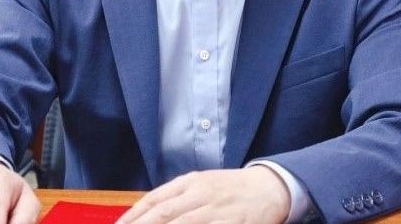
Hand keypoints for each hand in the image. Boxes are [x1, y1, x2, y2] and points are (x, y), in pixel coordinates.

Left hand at [117, 166, 289, 223]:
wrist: (267, 186)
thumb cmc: (230, 188)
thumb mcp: (202, 185)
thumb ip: (178, 197)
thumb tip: (150, 212)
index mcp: (190, 181)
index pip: (155, 198)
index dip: (134, 215)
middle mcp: (199, 193)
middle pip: (163, 213)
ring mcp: (215, 208)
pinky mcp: (230, 222)